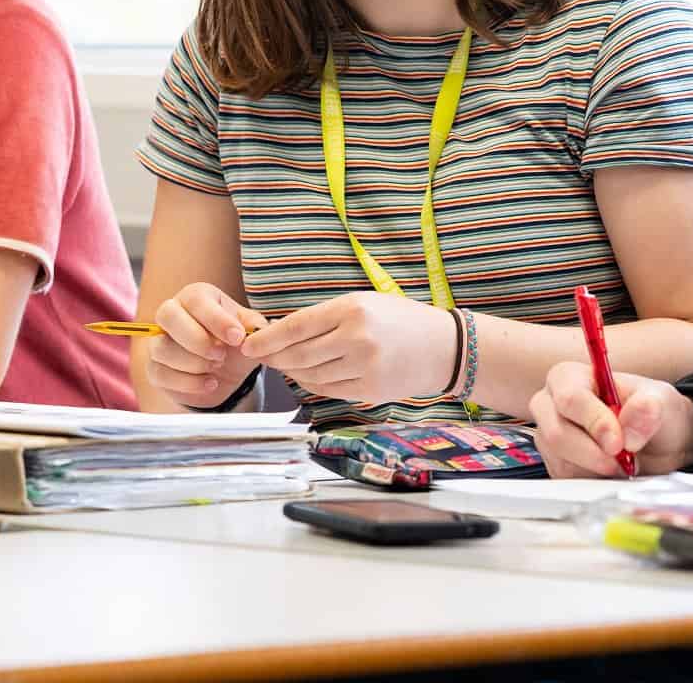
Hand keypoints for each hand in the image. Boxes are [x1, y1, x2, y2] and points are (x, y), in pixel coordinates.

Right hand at [145, 282, 268, 407]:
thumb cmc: (234, 343)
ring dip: (193, 362)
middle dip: (197, 339)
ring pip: (162, 347)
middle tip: (221, 355)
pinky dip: (188, 383)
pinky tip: (210, 383)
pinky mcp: (154, 367)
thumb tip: (257, 329)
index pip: (196, 299)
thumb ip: (255, 327)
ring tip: (216, 367)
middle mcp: (172, 312)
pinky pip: (160, 373)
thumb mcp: (250, 331)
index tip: (237, 337)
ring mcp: (159, 340)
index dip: (216, 319)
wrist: (225, 372)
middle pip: (167, 315)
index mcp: (195, 296)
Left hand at [239, 292, 454, 403]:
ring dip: (291, 371)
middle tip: (258, 356)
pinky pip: (328, 389)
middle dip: (273, 357)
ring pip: (310, 375)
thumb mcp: (364, 303)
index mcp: (352, 309)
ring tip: (282, 364)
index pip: (296, 326)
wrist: (444, 347)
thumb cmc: (400, 319)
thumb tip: (282, 332)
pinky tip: (305, 375)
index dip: (267, 338)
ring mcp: (364, 366)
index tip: (248, 344)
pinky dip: (312, 383)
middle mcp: (356, 338)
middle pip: (298, 354)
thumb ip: (325, 317)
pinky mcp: (370, 389)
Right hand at [529, 361, 692, 477]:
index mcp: (569, 377)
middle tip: (623, 459)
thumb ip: (648, 406)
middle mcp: (550, 404)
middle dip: (594, 453)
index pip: (570, 398)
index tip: (619, 442)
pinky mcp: (554, 463)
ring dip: (598, 468)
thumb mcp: (661, 400)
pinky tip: (611, 468)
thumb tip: (634, 417)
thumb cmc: (651, 412)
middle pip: (557, 434)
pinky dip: (594, 479)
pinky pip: (566, 478)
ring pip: (561, 460)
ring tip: (622, 460)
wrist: (657, 443)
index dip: (594, 422)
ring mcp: (548, 435)